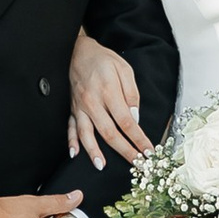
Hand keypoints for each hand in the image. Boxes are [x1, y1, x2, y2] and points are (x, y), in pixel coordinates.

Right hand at [67, 33, 149, 167]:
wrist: (79, 51)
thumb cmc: (104, 60)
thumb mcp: (124, 69)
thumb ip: (131, 93)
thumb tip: (134, 117)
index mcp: (108, 91)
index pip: (126, 122)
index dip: (138, 139)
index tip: (148, 151)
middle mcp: (92, 101)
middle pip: (109, 132)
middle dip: (124, 150)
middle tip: (135, 164)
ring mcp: (80, 107)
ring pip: (87, 133)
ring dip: (94, 151)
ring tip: (101, 166)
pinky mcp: (72, 108)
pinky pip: (70, 127)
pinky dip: (71, 141)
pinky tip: (74, 153)